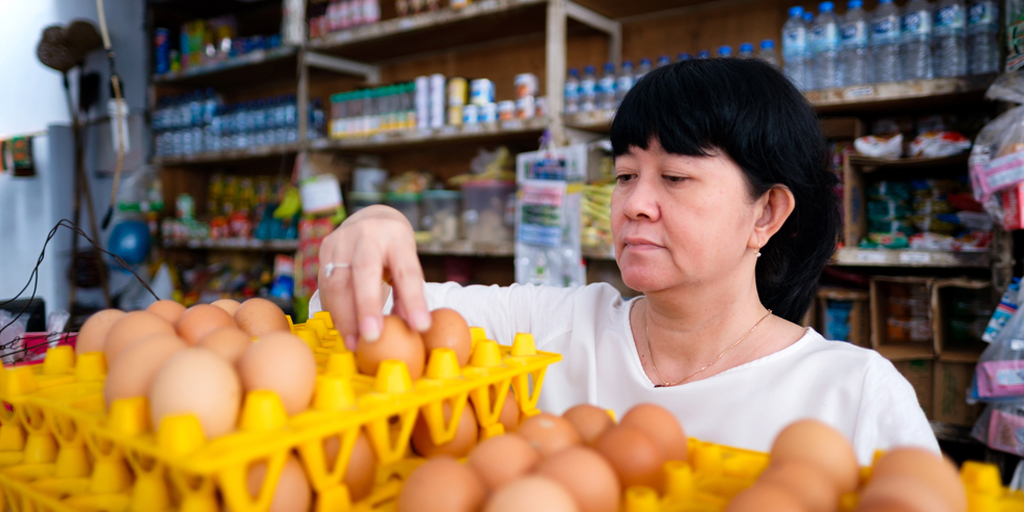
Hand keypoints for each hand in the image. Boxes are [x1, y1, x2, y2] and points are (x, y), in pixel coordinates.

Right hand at [317, 205, 430, 349]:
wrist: (369, 219)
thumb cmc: (393, 251)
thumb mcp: (407, 264)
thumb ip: (407, 296)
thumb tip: (411, 332)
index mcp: (397, 238)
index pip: (407, 271)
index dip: (413, 300)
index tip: (420, 327)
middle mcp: (368, 235)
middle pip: (365, 271)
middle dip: (367, 307)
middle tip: (371, 338)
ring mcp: (342, 240)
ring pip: (338, 281)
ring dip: (344, 317)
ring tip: (354, 344)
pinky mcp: (324, 249)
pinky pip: (324, 285)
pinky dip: (333, 311)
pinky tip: (342, 328)